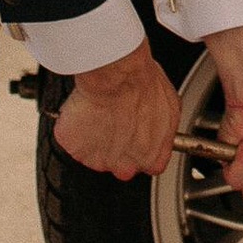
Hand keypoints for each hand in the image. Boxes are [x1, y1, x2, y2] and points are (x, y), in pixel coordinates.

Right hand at [50, 40, 180, 177]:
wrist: (116, 75)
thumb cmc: (143, 84)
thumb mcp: (169, 106)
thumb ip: (161, 130)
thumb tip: (157, 127)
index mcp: (151, 157)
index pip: (147, 164)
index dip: (139, 147)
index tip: (134, 133)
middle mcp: (125, 166)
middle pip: (119, 164)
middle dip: (116, 145)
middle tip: (115, 118)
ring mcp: (98, 160)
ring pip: (94, 153)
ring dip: (94, 136)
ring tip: (100, 111)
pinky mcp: (75, 149)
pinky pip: (73, 140)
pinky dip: (75, 128)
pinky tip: (84, 111)